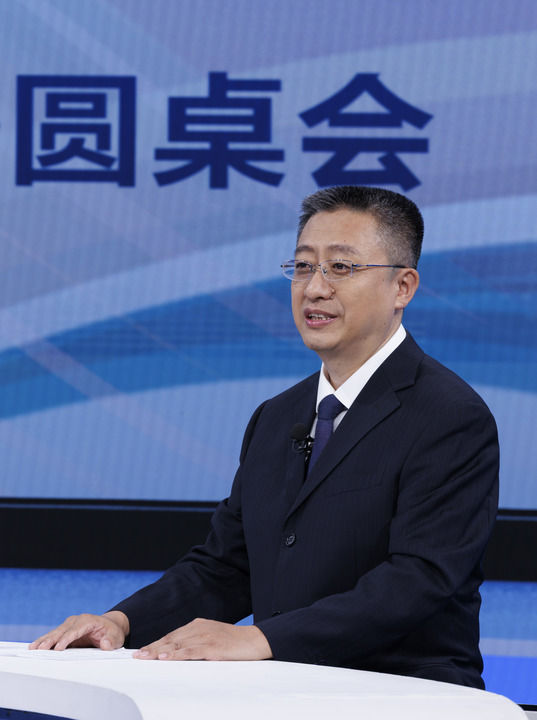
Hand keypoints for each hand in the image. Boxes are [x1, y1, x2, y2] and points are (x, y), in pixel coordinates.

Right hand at [29, 611, 128, 650]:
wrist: (109, 626)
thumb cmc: (112, 633)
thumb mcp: (116, 638)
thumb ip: (111, 641)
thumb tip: (105, 644)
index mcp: (89, 621)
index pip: (76, 630)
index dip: (67, 639)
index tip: (58, 648)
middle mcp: (77, 620)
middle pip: (62, 630)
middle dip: (51, 640)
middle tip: (40, 649)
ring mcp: (70, 624)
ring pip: (55, 632)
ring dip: (44, 640)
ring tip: (33, 648)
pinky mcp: (65, 630)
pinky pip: (54, 636)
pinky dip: (44, 640)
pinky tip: (35, 646)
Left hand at [133, 618, 271, 660]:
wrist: (255, 640)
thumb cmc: (234, 643)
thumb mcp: (212, 640)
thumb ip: (196, 644)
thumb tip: (179, 654)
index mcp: (198, 625)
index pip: (172, 635)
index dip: (156, 643)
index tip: (142, 651)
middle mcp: (199, 628)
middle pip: (171, 639)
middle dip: (152, 647)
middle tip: (137, 656)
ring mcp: (205, 636)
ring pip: (177, 644)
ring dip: (159, 651)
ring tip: (144, 657)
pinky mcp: (212, 646)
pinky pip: (191, 651)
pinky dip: (176, 654)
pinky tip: (166, 657)